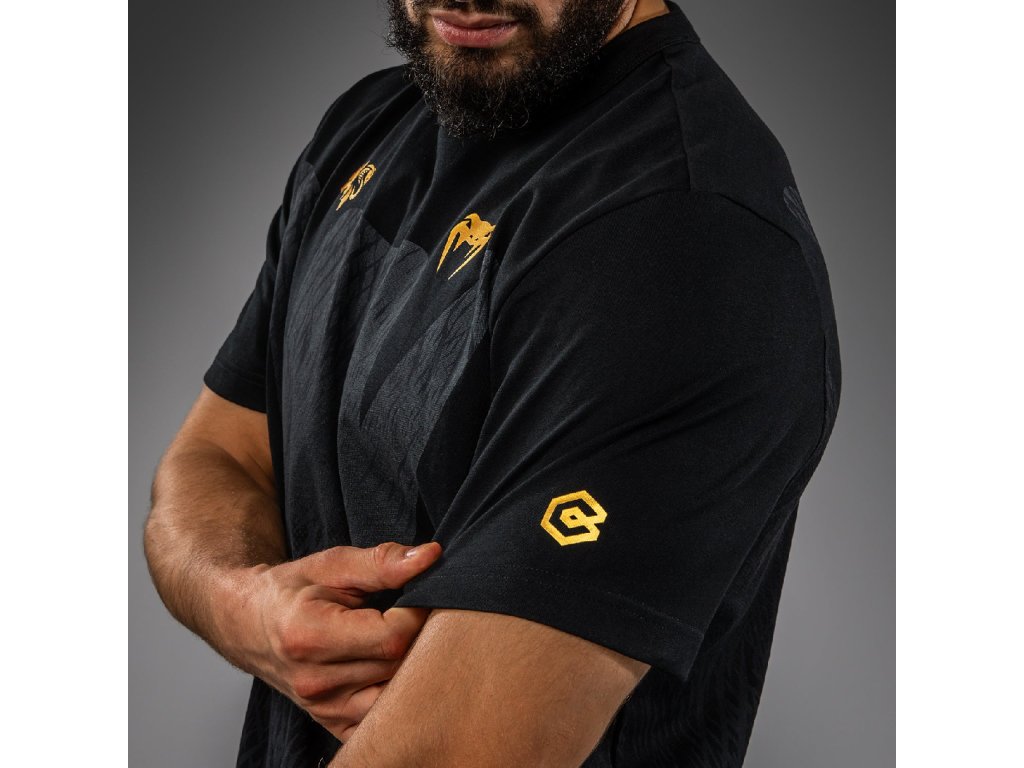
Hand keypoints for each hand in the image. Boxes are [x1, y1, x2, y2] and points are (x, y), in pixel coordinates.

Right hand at [226, 541, 441, 741]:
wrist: (252, 623)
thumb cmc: (294, 589)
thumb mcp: (332, 564)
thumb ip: (381, 562)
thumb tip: (430, 556)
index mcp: (309, 636)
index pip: (391, 637)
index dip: (416, 614)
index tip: (416, 597)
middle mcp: (314, 682)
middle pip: (398, 667)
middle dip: (419, 639)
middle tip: (416, 615)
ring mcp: (324, 710)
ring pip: (398, 697)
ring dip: (412, 668)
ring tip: (403, 639)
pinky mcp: (333, 724)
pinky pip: (383, 720)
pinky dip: (397, 696)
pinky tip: (392, 669)